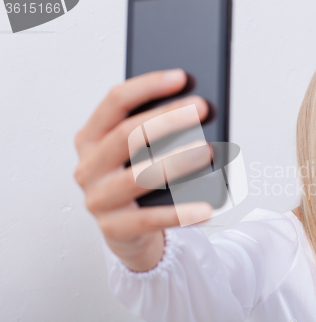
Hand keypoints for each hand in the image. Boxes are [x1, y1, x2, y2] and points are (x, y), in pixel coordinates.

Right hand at [74, 68, 213, 271]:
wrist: (126, 230)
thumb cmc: (136, 179)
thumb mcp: (136, 152)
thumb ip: (153, 130)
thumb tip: (194, 110)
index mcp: (90, 138)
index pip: (115, 102)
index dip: (148, 86)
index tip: (181, 77)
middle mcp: (88, 166)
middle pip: (128, 135)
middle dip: (167, 118)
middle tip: (201, 108)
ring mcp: (98, 199)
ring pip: (139, 175)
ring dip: (176, 161)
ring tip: (207, 151)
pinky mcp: (114, 228)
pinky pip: (151, 219)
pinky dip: (180, 213)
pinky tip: (205, 207)